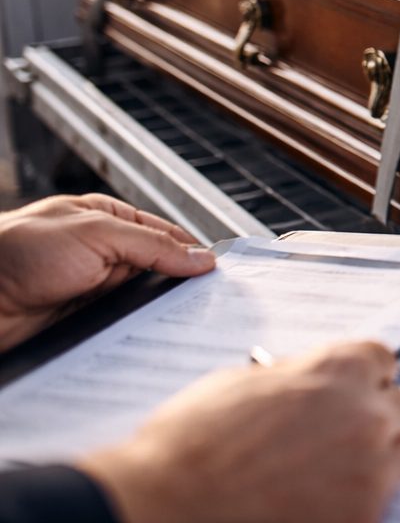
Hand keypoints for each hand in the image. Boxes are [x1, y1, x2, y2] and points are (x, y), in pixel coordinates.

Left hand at [0, 194, 214, 351]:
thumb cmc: (18, 252)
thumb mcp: (96, 233)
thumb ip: (152, 244)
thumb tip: (201, 258)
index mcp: (109, 219)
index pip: (166, 235)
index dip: (193, 253)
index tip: (220, 274)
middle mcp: (103, 253)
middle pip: (159, 271)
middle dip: (179, 286)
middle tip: (207, 303)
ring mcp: (93, 289)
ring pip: (143, 302)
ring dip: (157, 314)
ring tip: (181, 325)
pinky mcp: (83, 322)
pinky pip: (122, 328)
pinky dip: (136, 333)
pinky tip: (150, 339)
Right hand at [80, 340, 399, 522]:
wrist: (168, 506)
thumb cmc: (191, 443)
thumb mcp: (243, 382)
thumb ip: (294, 377)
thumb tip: (308, 380)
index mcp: (337, 368)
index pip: (381, 359)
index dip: (362, 376)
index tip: (352, 390)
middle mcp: (365, 411)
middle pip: (394, 405)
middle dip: (367, 416)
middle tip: (334, 437)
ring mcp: (370, 465)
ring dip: (377, 456)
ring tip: (335, 472)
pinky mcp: (365, 514)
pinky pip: (382, 499)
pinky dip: (358, 501)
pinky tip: (321, 503)